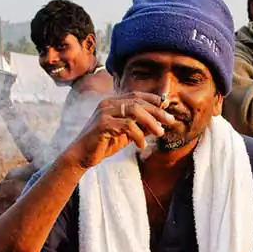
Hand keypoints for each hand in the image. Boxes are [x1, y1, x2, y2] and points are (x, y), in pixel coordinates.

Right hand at [63, 93, 177, 169]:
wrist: (81, 156)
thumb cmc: (103, 144)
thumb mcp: (125, 134)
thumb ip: (139, 127)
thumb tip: (159, 124)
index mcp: (112, 103)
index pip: (136, 95)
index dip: (153, 99)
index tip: (167, 106)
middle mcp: (108, 104)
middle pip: (138, 102)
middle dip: (157, 111)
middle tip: (170, 121)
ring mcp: (104, 112)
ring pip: (134, 110)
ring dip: (151, 122)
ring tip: (160, 133)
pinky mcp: (103, 124)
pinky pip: (127, 125)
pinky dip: (138, 135)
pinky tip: (141, 145)